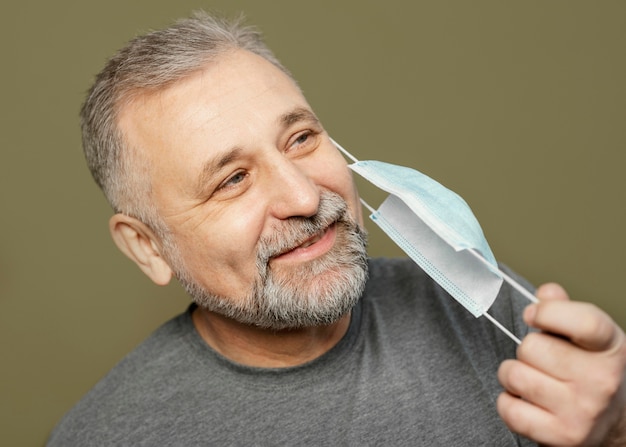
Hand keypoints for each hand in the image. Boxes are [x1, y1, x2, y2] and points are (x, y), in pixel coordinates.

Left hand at [497, 283, 625, 445]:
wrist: (618, 424)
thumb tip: (547, 293)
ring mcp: (582, 411)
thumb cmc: (595, 373)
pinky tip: (525, 400)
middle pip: (531, 347)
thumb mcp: (591, 338)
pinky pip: (508, 408)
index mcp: (610, 348)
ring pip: (514, 374)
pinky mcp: (561, 436)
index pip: (582, 322)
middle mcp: (601, 381)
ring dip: (513, 374)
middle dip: (527, 349)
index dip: (547, 312)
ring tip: (531, 378)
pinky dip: (507, 402)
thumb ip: (566, 311)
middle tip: (540, 359)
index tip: (532, 314)